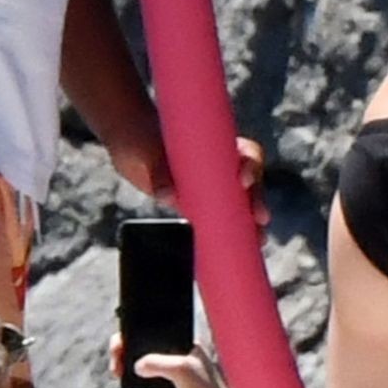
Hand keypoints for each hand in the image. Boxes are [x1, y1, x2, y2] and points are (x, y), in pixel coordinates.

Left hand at [107, 130, 270, 232]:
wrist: (127, 140)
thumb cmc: (141, 137)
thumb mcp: (146, 151)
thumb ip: (158, 171)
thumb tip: (168, 196)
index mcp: (217, 144)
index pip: (246, 153)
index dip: (251, 166)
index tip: (244, 180)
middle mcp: (220, 165)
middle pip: (249, 183)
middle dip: (256, 201)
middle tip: (260, 220)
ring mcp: (210, 186)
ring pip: (238, 204)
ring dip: (249, 222)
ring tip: (257, 241)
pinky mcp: (196, 205)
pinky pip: (218, 220)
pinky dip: (227, 234)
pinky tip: (231, 250)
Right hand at [108, 335, 250, 387]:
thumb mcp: (181, 370)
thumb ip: (157, 363)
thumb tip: (136, 366)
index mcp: (187, 343)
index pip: (156, 331)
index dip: (135, 334)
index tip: (120, 343)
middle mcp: (181, 356)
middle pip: (147, 348)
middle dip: (129, 353)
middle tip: (116, 363)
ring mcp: (176, 374)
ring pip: (147, 368)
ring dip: (135, 372)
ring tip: (121, 373)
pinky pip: (151, 385)